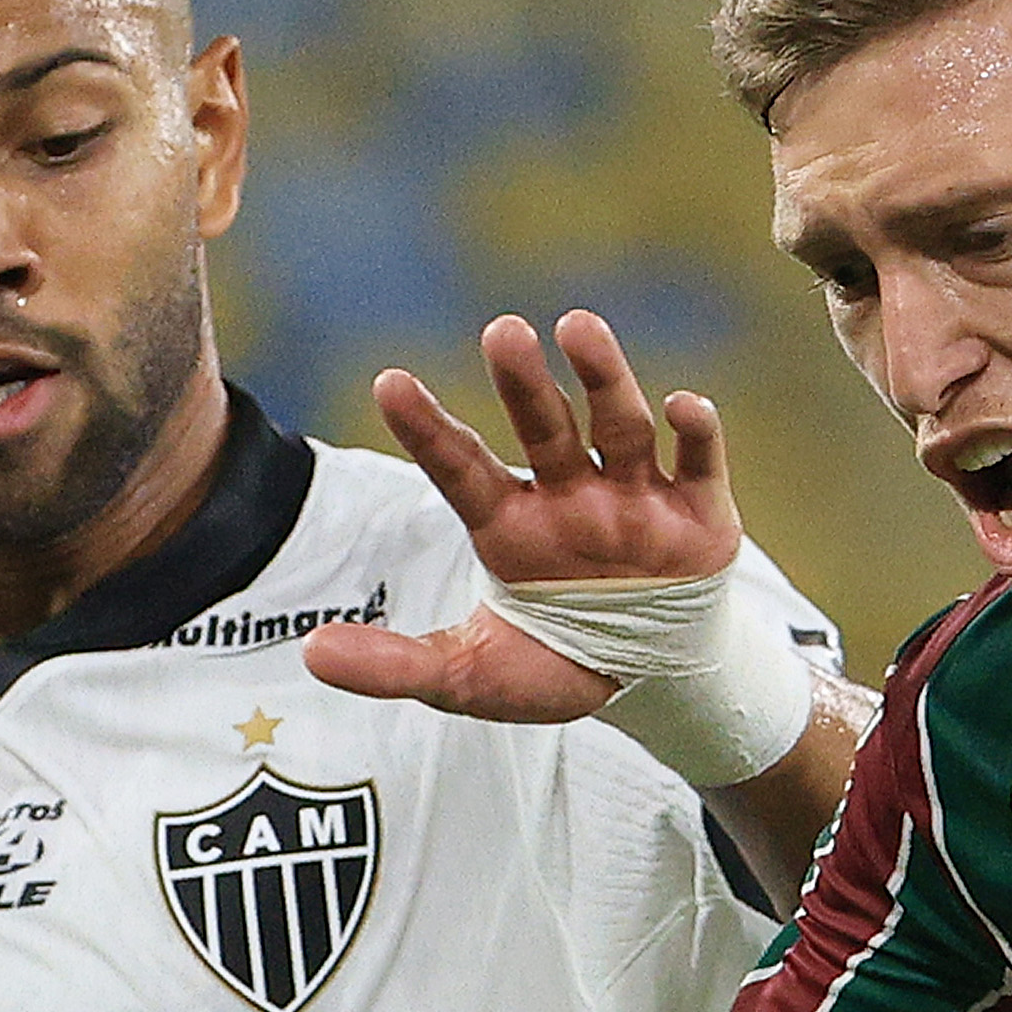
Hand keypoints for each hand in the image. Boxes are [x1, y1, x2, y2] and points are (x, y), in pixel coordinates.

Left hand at [304, 311, 746, 734]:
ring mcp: (636, 499)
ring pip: (617, 425)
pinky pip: (699, 464)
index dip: (427, 428)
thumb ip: (396, 665)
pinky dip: (695, 432)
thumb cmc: (558, 662)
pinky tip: (680, 405)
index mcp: (509, 524)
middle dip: (523, 381)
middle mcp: (570, 494)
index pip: (460, 468)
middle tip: (502, 332)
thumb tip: (311, 656)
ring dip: (602, 376)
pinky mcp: (700, 515)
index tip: (388, 383)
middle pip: (543, 427)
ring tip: (578, 326)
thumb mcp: (472, 676)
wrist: (655, 685)